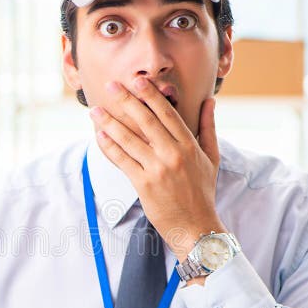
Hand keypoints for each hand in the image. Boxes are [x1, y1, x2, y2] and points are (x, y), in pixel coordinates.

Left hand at [89, 78, 225, 260]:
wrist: (196, 227)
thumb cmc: (203, 192)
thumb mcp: (212, 158)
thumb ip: (209, 127)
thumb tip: (210, 101)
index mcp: (190, 145)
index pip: (167, 113)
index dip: (150, 96)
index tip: (137, 81)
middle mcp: (173, 154)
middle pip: (145, 121)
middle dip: (126, 101)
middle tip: (111, 85)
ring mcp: (157, 169)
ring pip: (129, 139)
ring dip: (109, 122)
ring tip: (96, 110)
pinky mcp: (143, 184)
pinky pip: (122, 160)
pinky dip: (109, 147)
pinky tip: (99, 135)